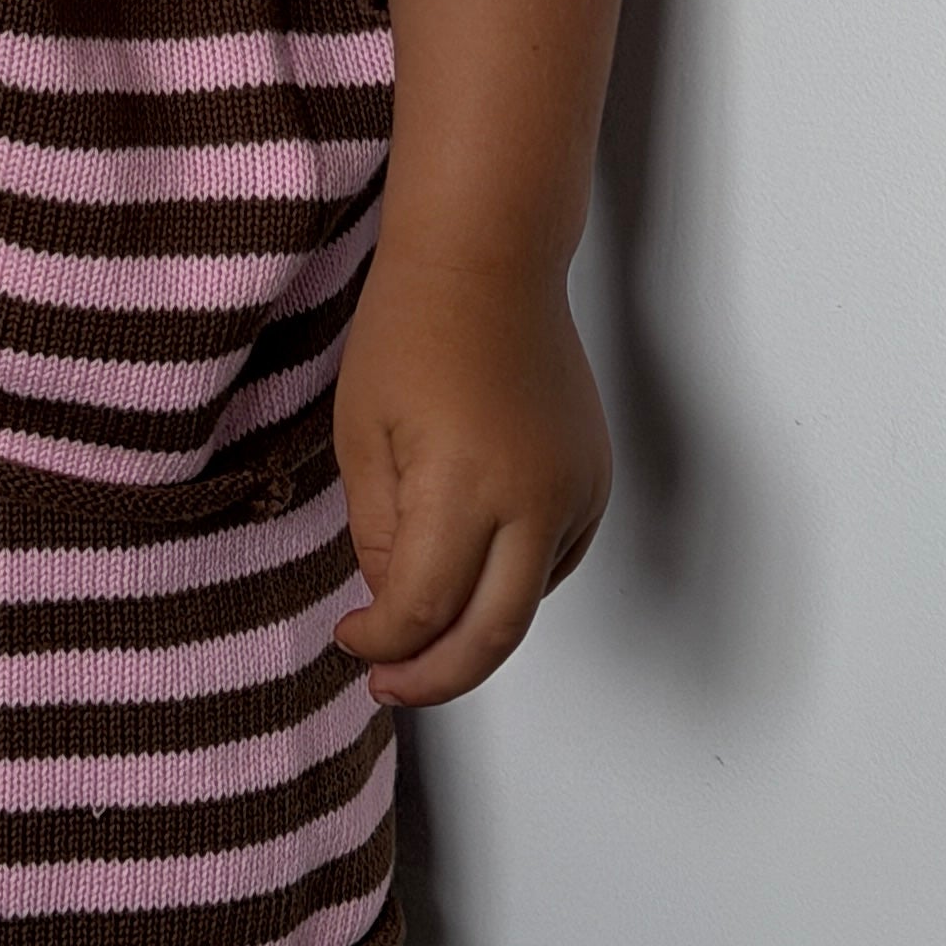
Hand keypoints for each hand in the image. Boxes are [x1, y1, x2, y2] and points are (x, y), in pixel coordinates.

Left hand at [331, 250, 612, 706]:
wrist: (489, 259)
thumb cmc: (413, 329)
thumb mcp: (362, 434)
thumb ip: (377, 533)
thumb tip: (395, 602)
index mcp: (465, 486)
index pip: (421, 610)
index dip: (379, 644)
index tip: (350, 640)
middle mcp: (535, 501)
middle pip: (492, 638)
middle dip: (434, 678)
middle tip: (388, 686)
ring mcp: (576, 492)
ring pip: (526, 605)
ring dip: (472, 635)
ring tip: (418, 637)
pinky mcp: (595, 481)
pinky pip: (553, 563)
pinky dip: (510, 587)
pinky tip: (468, 579)